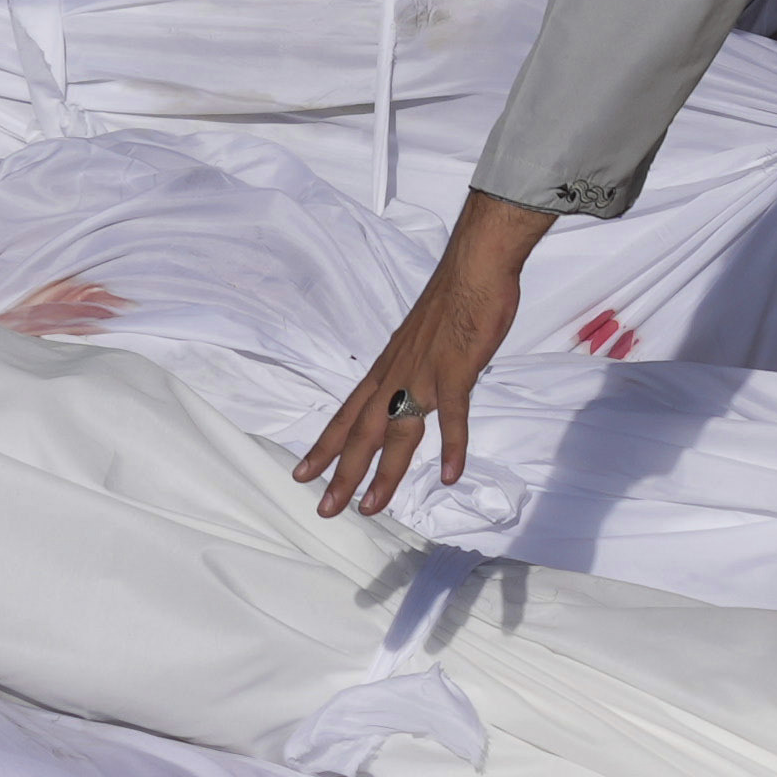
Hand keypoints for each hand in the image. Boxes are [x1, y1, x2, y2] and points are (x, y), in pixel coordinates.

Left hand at [287, 227, 545, 529]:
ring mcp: (424, 375)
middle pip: (363, 434)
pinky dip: (453, 446)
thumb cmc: (450, 302)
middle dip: (343, 474)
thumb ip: (411, 370)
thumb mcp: (416, 341)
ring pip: (400, 433)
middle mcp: (396, 377)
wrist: (474, 268)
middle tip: (326, 508)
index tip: (302, 473)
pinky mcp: (456, 371)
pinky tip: (451, 474)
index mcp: (385, 370)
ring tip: (371, 507)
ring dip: (386, 473)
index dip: (324, 447)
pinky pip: (454, 415)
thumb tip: (412, 389)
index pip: (346, 416)